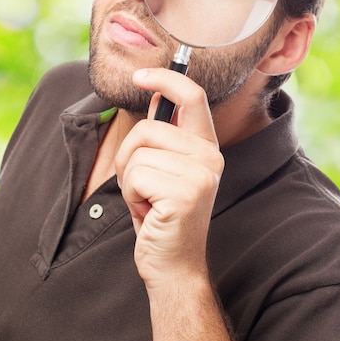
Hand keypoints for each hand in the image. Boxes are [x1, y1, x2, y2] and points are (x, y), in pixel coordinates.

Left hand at [114, 67, 223, 289]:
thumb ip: (163, 134)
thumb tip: (155, 95)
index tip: (139, 76)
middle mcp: (210, 156)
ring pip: (137, 152)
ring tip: (147, 201)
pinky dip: (130, 195)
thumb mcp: (163, 168)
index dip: (165, 79)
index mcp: (205, 147)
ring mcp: (200, 174)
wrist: (173, 265)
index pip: (193, 96)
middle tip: (142, 187)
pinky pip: (135, 175)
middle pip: (147, 128)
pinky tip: (148, 213)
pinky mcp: (185, 193)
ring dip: (129, 180)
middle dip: (129, 157)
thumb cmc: (161, 214)